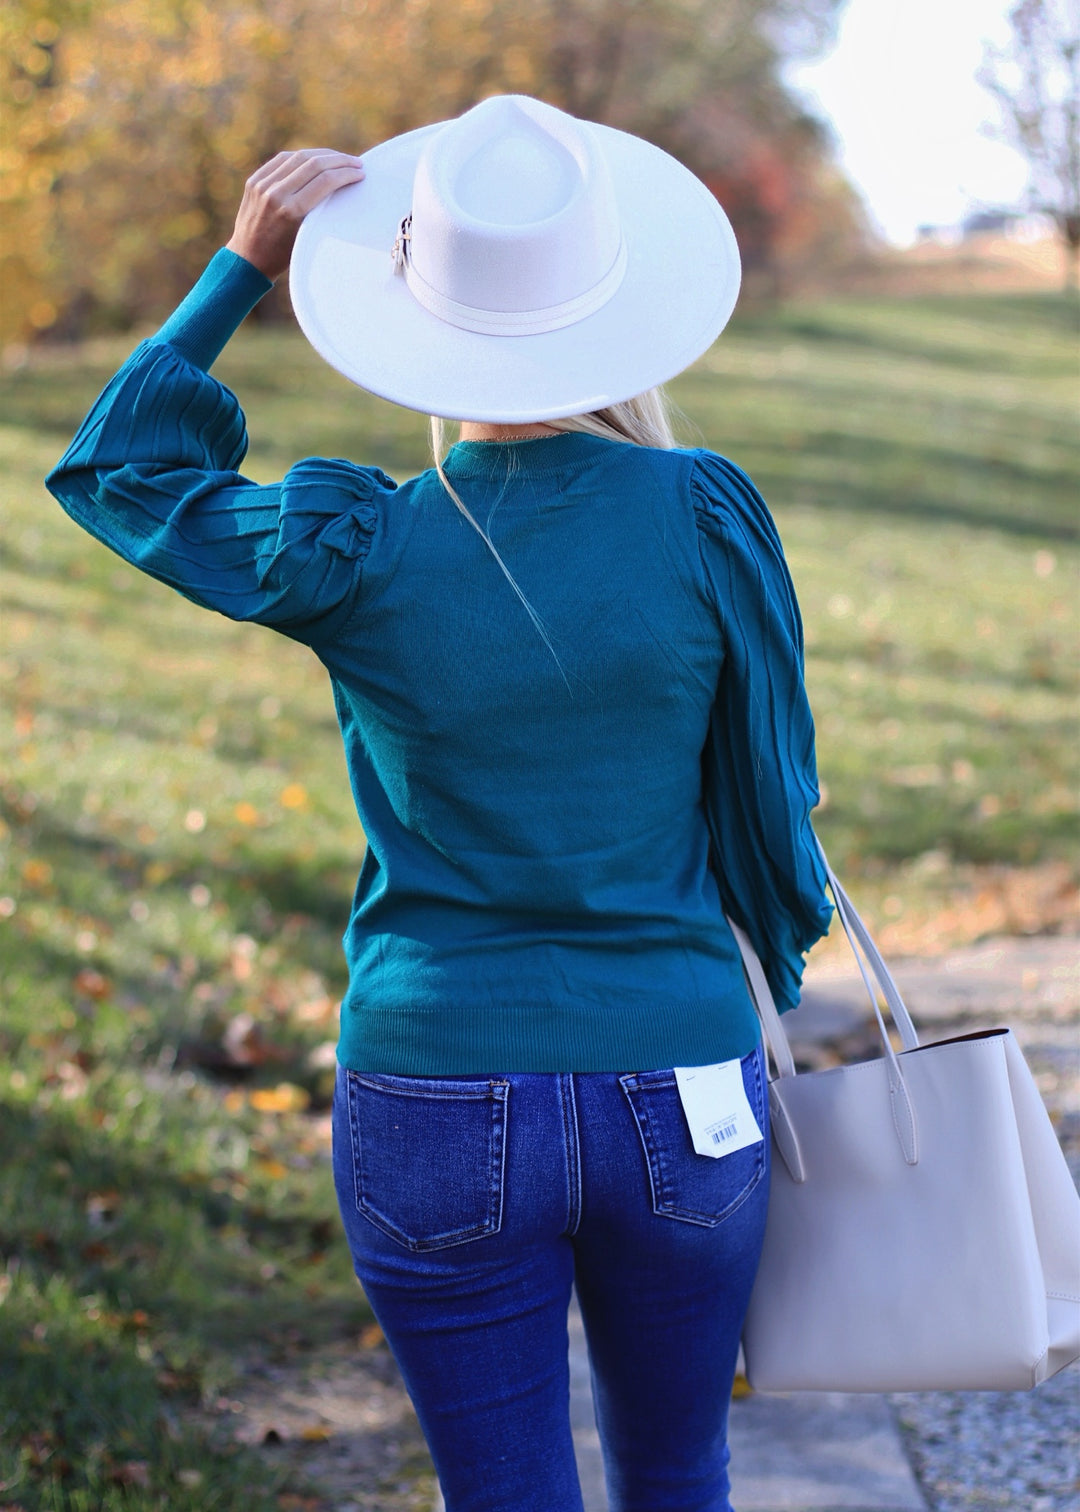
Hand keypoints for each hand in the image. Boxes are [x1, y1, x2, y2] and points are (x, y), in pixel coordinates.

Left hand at [225, 149, 364, 281]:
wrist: (247, 261)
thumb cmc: (283, 256)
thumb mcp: (305, 236)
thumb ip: (318, 210)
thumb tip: (339, 184)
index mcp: (291, 211)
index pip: (325, 181)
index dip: (346, 174)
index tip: (360, 173)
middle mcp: (275, 194)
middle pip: (313, 164)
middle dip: (338, 160)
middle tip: (355, 162)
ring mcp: (262, 185)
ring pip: (298, 157)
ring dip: (322, 155)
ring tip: (338, 158)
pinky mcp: (254, 181)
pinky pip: (282, 160)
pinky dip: (301, 157)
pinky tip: (314, 158)